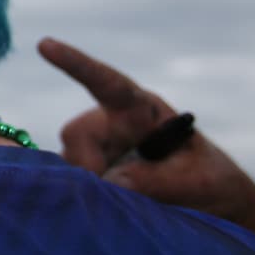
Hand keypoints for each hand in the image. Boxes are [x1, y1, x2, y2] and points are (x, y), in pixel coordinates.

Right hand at [39, 37, 254, 236]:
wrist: (209, 209)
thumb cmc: (207, 182)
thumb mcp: (196, 180)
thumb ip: (156, 178)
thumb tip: (111, 181)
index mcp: (140, 110)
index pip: (106, 83)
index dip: (75, 63)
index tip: (45, 44)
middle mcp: (111, 124)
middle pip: (78, 133)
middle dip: (89, 165)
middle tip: (116, 194)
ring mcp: (95, 150)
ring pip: (70, 162)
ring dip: (91, 186)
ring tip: (130, 205)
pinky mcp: (86, 173)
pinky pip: (68, 182)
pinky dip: (83, 198)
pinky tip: (106, 207)